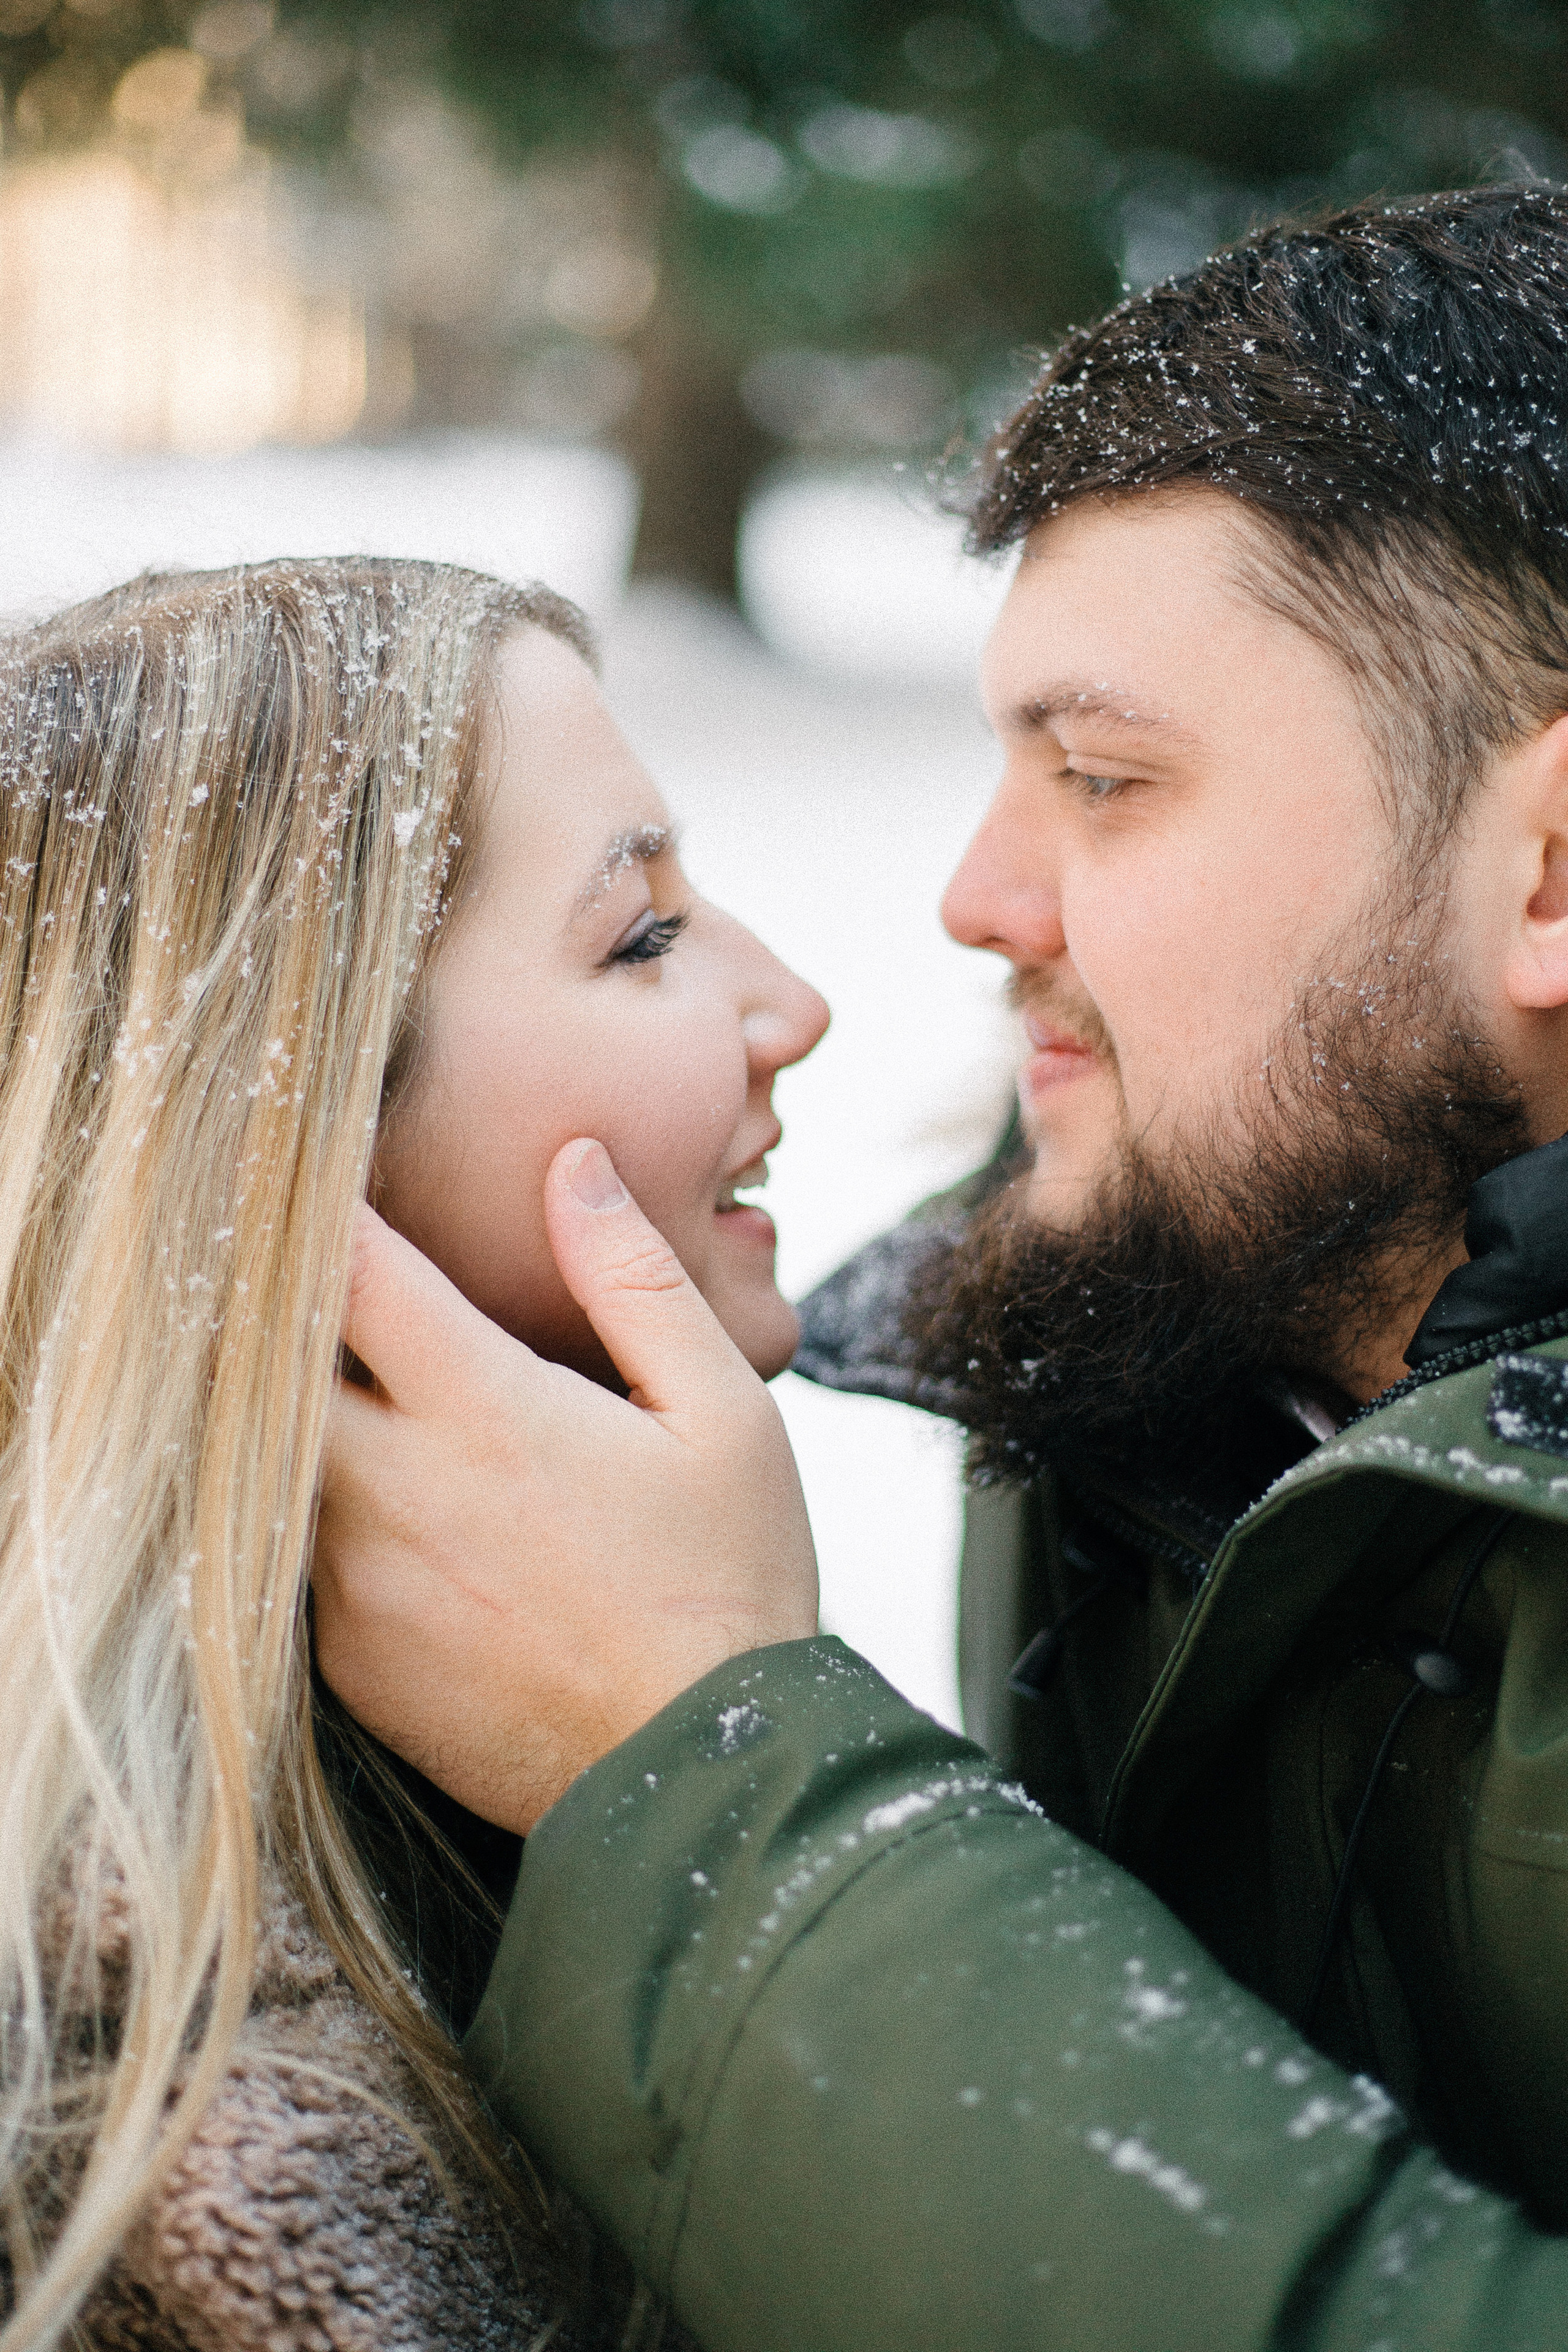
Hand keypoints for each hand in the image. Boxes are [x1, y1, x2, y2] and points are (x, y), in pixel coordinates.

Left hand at [313, 1141, 818, 1832]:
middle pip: (270, 1363)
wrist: (701, 1779)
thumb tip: (571, 1162)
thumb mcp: (721, 1411)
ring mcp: (359, 1584)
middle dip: (278, 1308)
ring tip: (353, 1385)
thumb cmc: (731, 1579)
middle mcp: (395, 1490)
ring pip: (277, 1462)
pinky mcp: (349, 1659)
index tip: (314, 1167)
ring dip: (303, 1413)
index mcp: (485, 1409)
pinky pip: (306, 1556)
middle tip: (306, 1273)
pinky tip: (400, 1511)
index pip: (350, 1268)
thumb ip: (633, 1277)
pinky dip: (333, 1514)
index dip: (317, 1203)